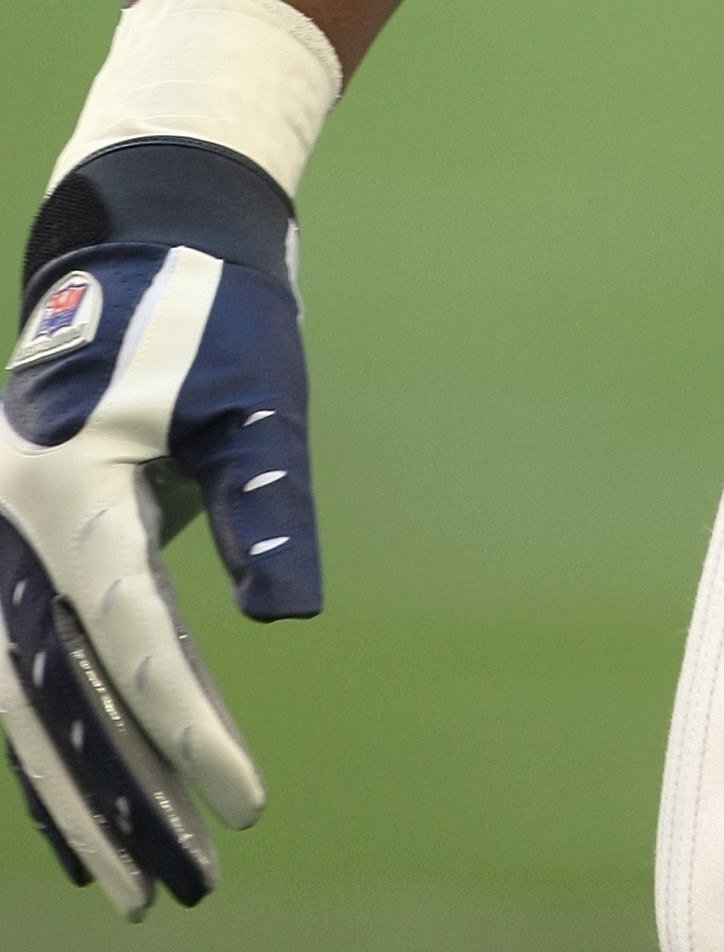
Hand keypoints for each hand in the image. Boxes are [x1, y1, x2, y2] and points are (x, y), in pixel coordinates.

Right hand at [0, 143, 317, 917]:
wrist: (140, 244)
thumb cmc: (212, 318)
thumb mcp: (253, 396)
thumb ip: (265, 500)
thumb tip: (287, 615)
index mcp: (67, 486)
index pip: (127, 634)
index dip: (187, 724)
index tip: (245, 798)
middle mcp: (7, 525)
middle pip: (50, 695)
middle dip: (113, 798)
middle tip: (176, 887)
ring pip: (20, 701)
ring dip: (76, 795)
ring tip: (136, 885)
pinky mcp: (7, 554)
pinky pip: (17, 675)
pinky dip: (50, 751)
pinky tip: (86, 825)